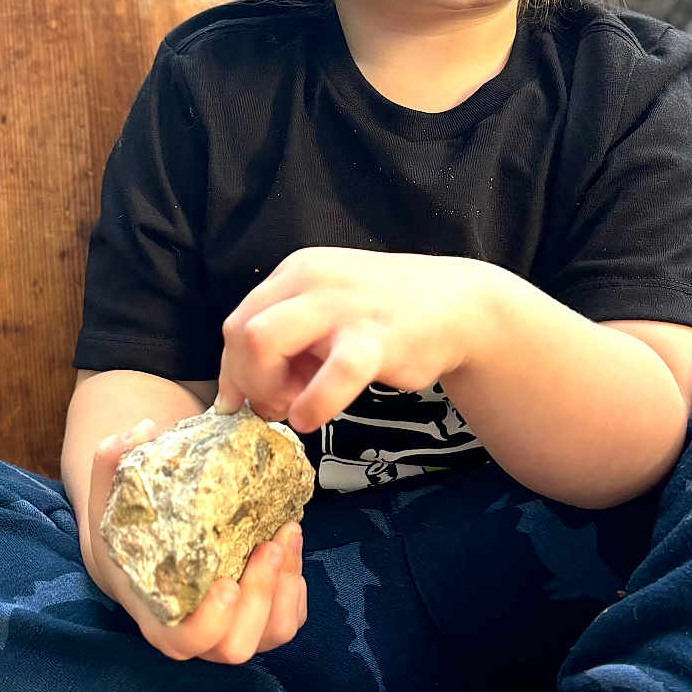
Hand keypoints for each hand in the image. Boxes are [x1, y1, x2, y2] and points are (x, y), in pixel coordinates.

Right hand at [79, 417, 306, 662]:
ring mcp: (234, 629)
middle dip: (260, 596)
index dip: (210, 622)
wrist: (149, 549)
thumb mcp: (111, 496)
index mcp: (159, 617)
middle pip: (236, 646)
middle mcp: (200, 635)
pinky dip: (298, 584)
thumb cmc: (129, 529)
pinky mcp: (262, 617)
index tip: (225, 583)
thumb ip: (114, 463)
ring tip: (286, 534)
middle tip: (268, 544)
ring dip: (286, 586)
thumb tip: (142, 429)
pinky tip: (290, 541)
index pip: (185, 644)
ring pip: (273, 633)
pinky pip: (292, 617)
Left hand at [217, 247, 483, 432]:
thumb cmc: (386, 317)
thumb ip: (284, 344)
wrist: (460, 306)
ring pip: (263, 340)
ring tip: (295, 407)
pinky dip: (312, 403)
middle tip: (278, 405)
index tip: (253, 401)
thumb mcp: (325, 315)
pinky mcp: (376, 337)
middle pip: (239, 331)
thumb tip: (231, 396)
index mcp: (296, 273)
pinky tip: (313, 418)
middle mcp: (311, 279)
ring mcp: (342, 306)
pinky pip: (331, 374)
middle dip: (248, 381)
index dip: (235, 371)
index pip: (237, 322)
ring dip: (268, 388)